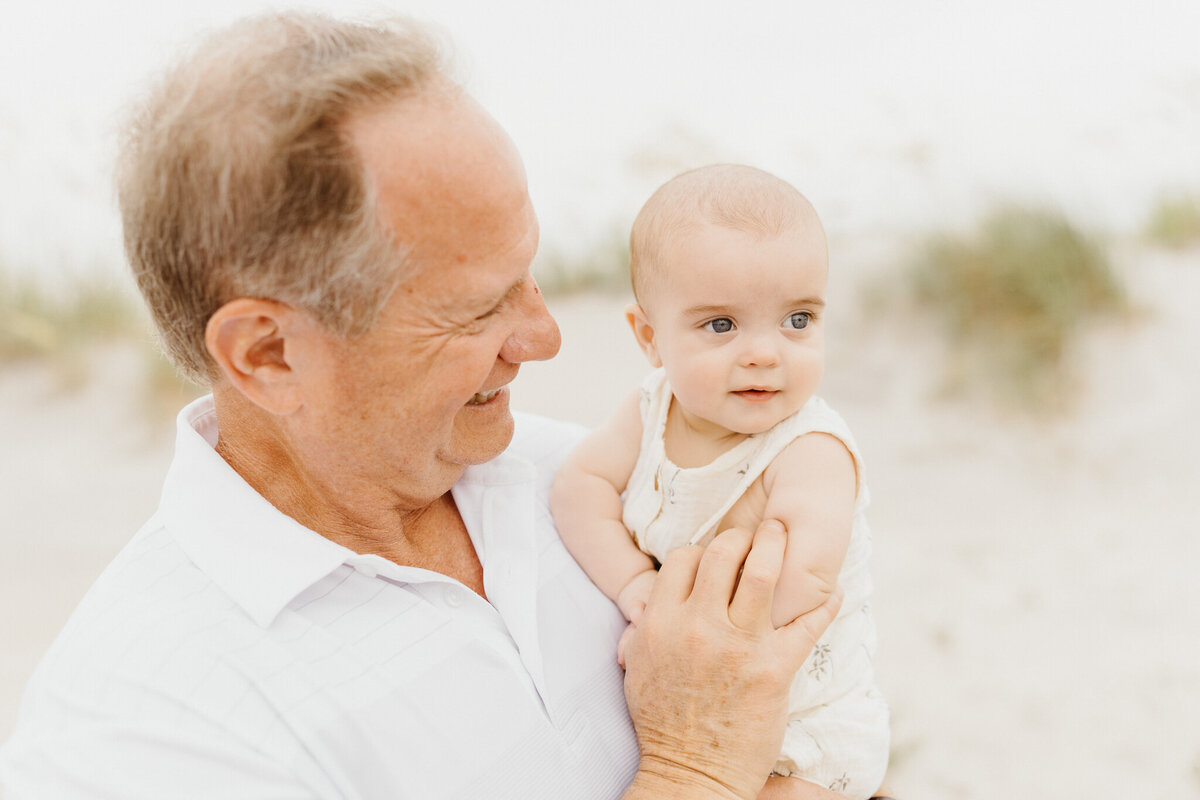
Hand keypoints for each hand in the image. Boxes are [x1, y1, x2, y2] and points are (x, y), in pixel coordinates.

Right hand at [622, 520, 842, 799]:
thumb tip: (652, 600)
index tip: (716, 555)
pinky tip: (834, 593)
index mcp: (661, 623)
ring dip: (777, 546)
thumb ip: (644, 627)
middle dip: (742, 537)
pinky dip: (825, 604)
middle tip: (756, 534)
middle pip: (723, 552)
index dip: (702, 550)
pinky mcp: (774, 670)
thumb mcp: (637, 666)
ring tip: (784, 535)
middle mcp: (698, 626)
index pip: (684, 558)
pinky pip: (807, 624)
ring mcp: (738, 646)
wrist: (690, 774)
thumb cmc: (662, 723)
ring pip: (762, 572)